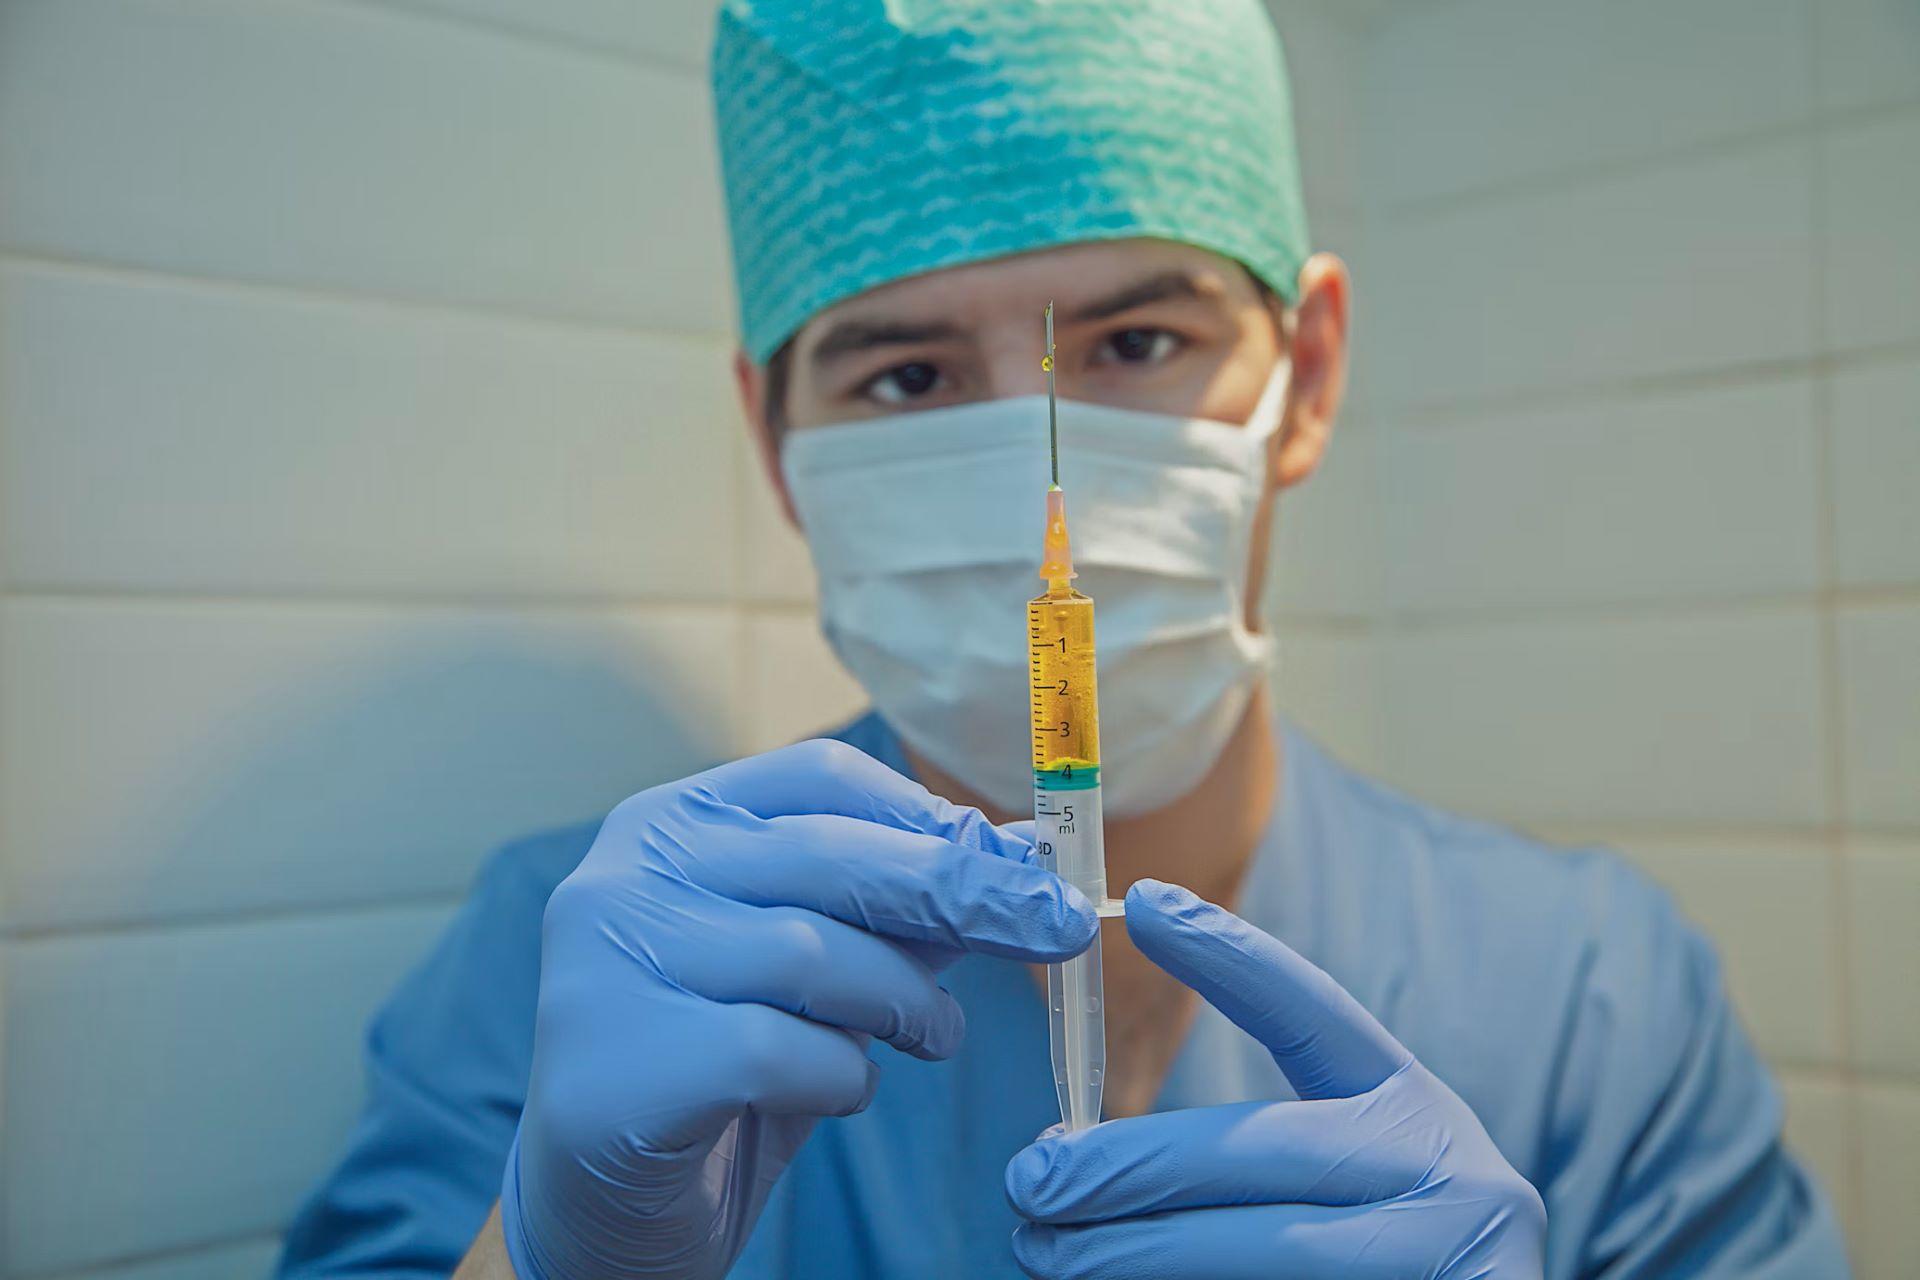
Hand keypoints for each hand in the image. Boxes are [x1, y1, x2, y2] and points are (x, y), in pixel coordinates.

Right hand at [503, 739, 1096, 1279]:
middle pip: (829, 854)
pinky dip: (841, 1075)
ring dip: (906, 1000)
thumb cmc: (720, 1068)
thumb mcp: (814, 972)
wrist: (605, 1208)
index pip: (817, 777)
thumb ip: (894, 909)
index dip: (928, 812)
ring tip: (934, 1033)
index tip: (1011, 859)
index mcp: (667, 823)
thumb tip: (1015, 856)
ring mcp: (609, 969)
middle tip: (1055, 927)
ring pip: (811, 953)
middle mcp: (623, 877)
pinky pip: (779, 1052)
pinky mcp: (620, 1066)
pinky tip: (840, 1091)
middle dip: (962, 892)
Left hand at [1005, 879, 1545, 1279]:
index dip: (1229, 956)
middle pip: (1259, 1150)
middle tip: (1030, 1181)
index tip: (1140, 903)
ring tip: (1045, 1250)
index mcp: (1415, 1112)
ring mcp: (1450, 1256)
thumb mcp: (1358, 1186)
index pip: (1313, 1015)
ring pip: (1264, 1250)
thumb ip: (1261, 1157)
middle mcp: (1448, 1174)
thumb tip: (1082, 1155)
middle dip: (1126, 1167)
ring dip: (1134, 1252)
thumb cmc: (1389, 1263)